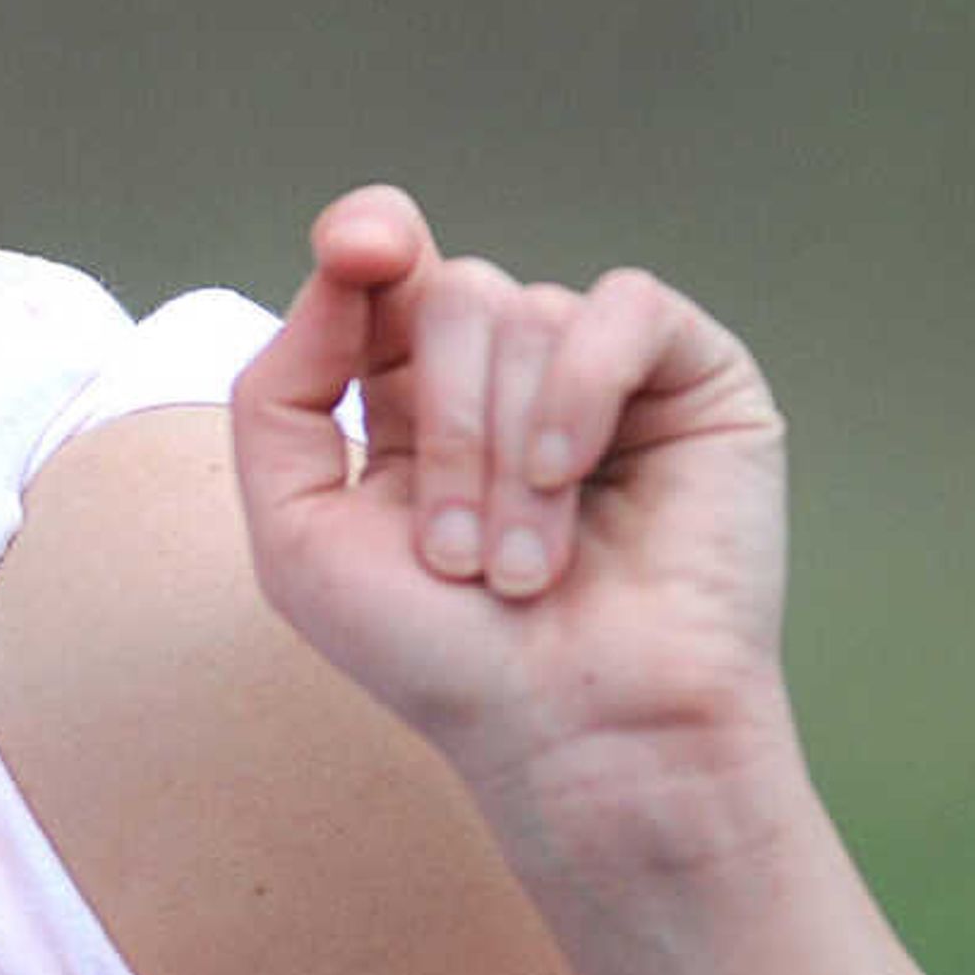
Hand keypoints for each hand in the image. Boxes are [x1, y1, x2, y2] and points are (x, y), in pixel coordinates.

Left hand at [229, 185, 794, 838]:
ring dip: (507, 459)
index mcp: (411, 394)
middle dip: (444, 431)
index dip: (363, 237)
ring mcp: (602, 371)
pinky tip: (574, 477)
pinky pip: (624, 308)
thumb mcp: (298, 530)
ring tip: (522, 572)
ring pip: (527, 315)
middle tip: (456, 559)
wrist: (573, 737)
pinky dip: (581, 390)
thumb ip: (279, 391)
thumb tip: (338, 270)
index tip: (359, 252)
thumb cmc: (437, 657)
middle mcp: (506, 371)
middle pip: (449, 295)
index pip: (382, 266)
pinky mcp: (695, 379)